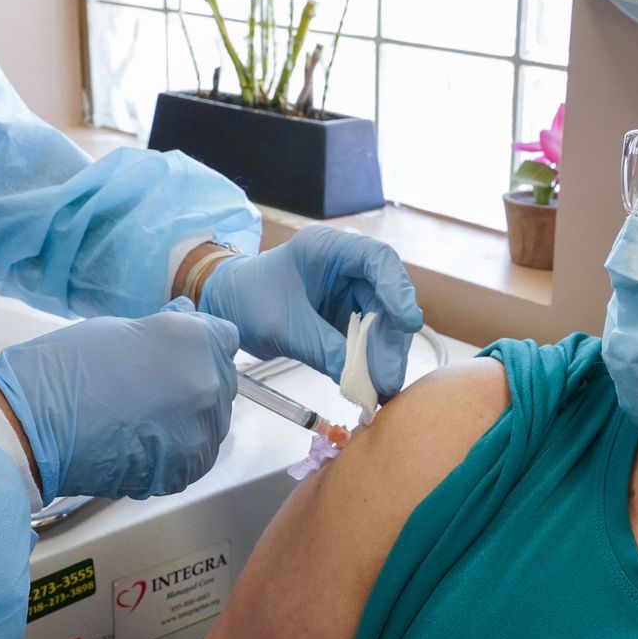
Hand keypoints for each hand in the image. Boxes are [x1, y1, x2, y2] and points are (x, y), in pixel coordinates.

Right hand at [0, 299, 239, 501]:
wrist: (29, 427)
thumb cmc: (63, 369)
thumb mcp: (119, 329)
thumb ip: (166, 328)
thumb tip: (188, 316)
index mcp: (193, 340)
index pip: (224, 338)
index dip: (200, 345)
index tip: (179, 354)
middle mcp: (208, 382)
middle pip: (221, 381)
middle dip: (194, 382)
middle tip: (151, 390)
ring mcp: (201, 429)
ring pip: (212, 421)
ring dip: (187, 420)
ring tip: (141, 420)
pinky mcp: (187, 468)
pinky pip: (196, 455)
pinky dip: (176, 452)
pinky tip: (142, 444)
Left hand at [199, 225, 422, 399]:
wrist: (228, 306)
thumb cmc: (247, 298)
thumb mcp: (282, 325)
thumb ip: (321, 347)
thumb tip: (355, 379)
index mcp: (329, 249)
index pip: (378, 260)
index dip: (398, 290)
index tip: (409, 322)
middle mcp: (348, 268)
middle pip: (387, 298)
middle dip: (390, 340)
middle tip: (389, 378)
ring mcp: (351, 292)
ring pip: (384, 322)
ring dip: (384, 356)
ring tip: (381, 389)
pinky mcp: (349, 317)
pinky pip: (369, 338)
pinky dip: (371, 362)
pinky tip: (372, 385)